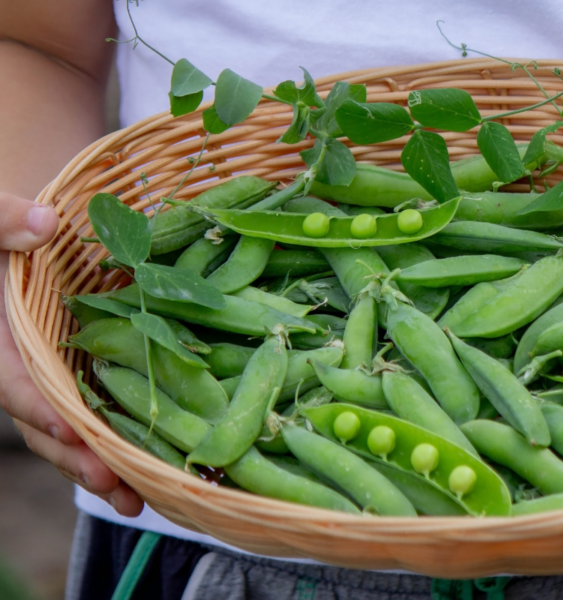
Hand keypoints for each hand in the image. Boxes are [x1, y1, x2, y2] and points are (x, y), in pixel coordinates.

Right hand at [0, 192, 142, 515]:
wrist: (30, 232)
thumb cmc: (4, 228)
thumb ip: (1, 221)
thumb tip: (43, 223)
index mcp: (2, 337)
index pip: (14, 380)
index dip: (39, 406)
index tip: (71, 429)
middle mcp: (28, 364)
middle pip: (47, 422)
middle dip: (77, 457)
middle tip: (114, 484)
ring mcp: (59, 376)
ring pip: (75, 431)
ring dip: (104, 466)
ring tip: (137, 500)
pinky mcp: (89, 375)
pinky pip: (101, 415)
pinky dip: (122, 445)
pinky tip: (152, 473)